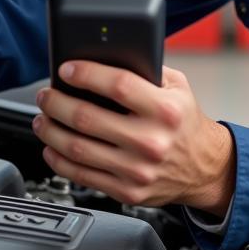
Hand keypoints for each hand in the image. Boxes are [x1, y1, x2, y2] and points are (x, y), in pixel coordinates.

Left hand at [32, 62, 234, 213]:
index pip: (117, 85)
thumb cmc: (185, 123)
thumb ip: (145, 70)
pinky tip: (52, 147)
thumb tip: (102, 57)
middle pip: (88, 118)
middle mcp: (151, 141)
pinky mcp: (127, 191)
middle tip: (47, 95)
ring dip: (51, 131)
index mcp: (165, 110)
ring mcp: (137, 170)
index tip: (66, 70)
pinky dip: (59, 160)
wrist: (205, 168)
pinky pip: (82, 175)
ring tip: (43, 118)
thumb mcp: (177, 88)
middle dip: (57, 103)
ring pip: (78, 148)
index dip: (85, 74)